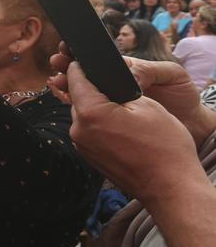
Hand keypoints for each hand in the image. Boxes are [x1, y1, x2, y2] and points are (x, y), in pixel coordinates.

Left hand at [65, 61, 200, 205]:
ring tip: (123, 110)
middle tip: (114, 88)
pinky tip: (121, 128)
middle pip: (79, 98)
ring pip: (84, 116)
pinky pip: (90, 132)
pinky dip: (101, 125)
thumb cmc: (163, 146)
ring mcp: (82, 146)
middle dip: (93, 90)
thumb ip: (118, 89)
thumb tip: (105, 83)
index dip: (82, 67)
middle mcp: (78, 130)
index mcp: (90, 113)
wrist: (170, 186)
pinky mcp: (89, 157)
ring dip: (98, 109)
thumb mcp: (145, 105)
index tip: (86, 60)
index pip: (76, 79)